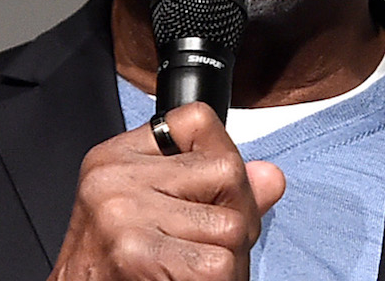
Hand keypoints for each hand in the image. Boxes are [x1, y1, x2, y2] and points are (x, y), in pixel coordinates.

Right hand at [47, 102, 286, 280]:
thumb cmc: (114, 268)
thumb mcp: (155, 212)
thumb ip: (214, 189)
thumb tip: (271, 176)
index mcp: (115, 157)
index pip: (197, 120)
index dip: (222, 161)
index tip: (210, 195)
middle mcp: (113, 178)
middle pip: (227, 172)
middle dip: (236, 216)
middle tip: (208, 248)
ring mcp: (122, 213)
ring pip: (231, 225)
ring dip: (229, 259)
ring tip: (195, 269)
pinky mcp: (135, 253)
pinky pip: (216, 264)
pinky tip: (186, 279)